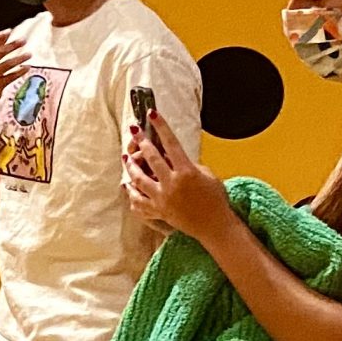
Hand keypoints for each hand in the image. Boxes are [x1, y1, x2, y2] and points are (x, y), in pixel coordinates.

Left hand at [122, 110, 231, 240]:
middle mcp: (171, 184)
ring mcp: (162, 198)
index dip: (161, 127)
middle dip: (141, 141)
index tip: (152, 114)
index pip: (170, 144)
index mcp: (186, 172)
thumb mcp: (207, 175)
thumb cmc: (215, 198)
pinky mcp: (158, 211)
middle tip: (134, 130)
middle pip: (151, 158)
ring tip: (126, 157)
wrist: (214, 225)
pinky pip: (138, 201)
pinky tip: (127, 185)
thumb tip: (171, 155)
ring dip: (131, 167)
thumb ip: (188, 163)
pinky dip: (131, 193)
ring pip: (138, 179)